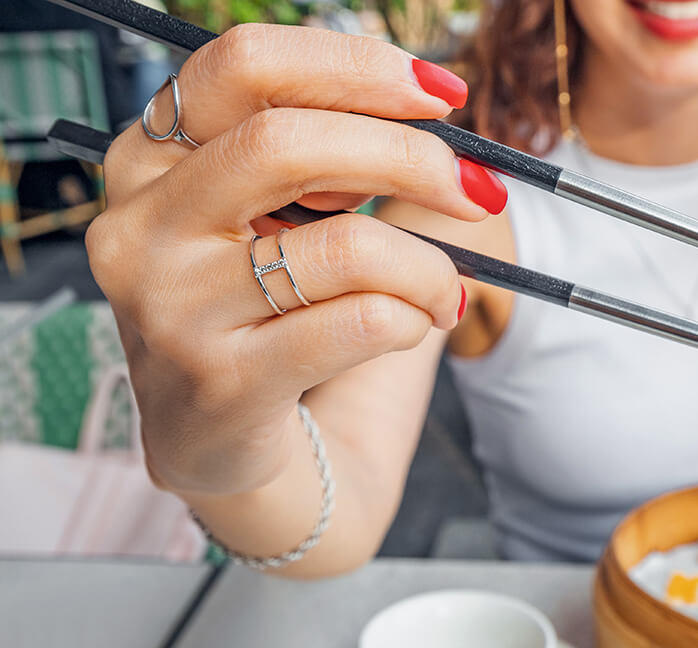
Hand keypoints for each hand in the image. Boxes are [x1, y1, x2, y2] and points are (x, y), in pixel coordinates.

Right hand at [87, 24, 502, 494]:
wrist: (228, 450)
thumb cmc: (265, 318)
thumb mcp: (276, 221)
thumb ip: (329, 157)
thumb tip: (435, 110)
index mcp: (151, 158)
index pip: (244, 66)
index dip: (354, 67)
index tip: (440, 95)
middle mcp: (143, 223)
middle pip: (287, 142)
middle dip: (409, 158)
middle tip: (474, 189)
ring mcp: (172, 307)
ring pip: (343, 246)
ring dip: (427, 266)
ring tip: (447, 290)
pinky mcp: (223, 383)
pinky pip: (359, 324)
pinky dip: (412, 318)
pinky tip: (412, 327)